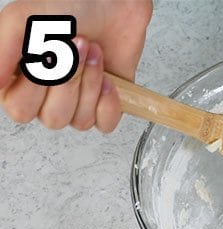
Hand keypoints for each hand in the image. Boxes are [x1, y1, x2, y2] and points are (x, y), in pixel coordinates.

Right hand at [0, 0, 151, 130]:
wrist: (113, 4)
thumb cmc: (68, 7)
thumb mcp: (22, 20)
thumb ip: (2, 50)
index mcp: (19, 78)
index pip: (20, 109)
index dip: (37, 87)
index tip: (46, 54)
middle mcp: (45, 95)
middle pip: (52, 118)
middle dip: (69, 81)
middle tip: (76, 47)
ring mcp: (76, 102)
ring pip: (79, 121)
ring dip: (90, 83)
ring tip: (94, 53)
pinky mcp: (105, 105)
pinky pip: (105, 124)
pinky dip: (109, 102)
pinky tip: (109, 79)